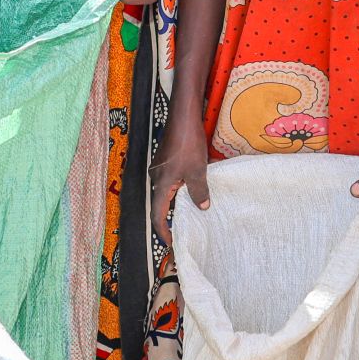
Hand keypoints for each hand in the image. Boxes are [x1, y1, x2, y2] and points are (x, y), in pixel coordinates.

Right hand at [150, 119, 212, 245]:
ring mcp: (159, 167)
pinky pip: (169, 180)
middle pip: (160, 204)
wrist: (183, 117)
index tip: (171, 242)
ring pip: (166, 191)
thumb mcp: (197, 171)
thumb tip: (203, 207)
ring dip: (176, 202)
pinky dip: (178, 189)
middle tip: (183, 230)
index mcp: (161, 184)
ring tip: (190, 211)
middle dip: (171, 218)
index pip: (157, 215)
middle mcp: (156, 177)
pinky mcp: (165, 159)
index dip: (163, 231)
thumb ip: (199, 191)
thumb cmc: (188, 144)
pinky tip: (191, 188)